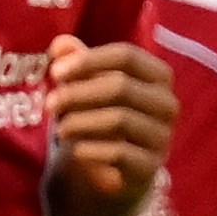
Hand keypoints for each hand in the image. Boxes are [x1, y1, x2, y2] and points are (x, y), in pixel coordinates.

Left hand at [49, 37, 175, 215]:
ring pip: (119, 120)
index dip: (88, 61)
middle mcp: (167, 104)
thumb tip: (60, 45)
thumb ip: (76, 62)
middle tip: (50, 104)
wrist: (111, 170)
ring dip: (80, 122)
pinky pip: (119, 153)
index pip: (126, 56)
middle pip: (121, 86)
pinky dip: (90, 149)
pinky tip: (75, 150)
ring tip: (60, 130)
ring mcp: (162, 137)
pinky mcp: (149, 167)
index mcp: (158, 76)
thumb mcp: (86, 85)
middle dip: (78, 93)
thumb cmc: (99, 116)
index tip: (54, 72)